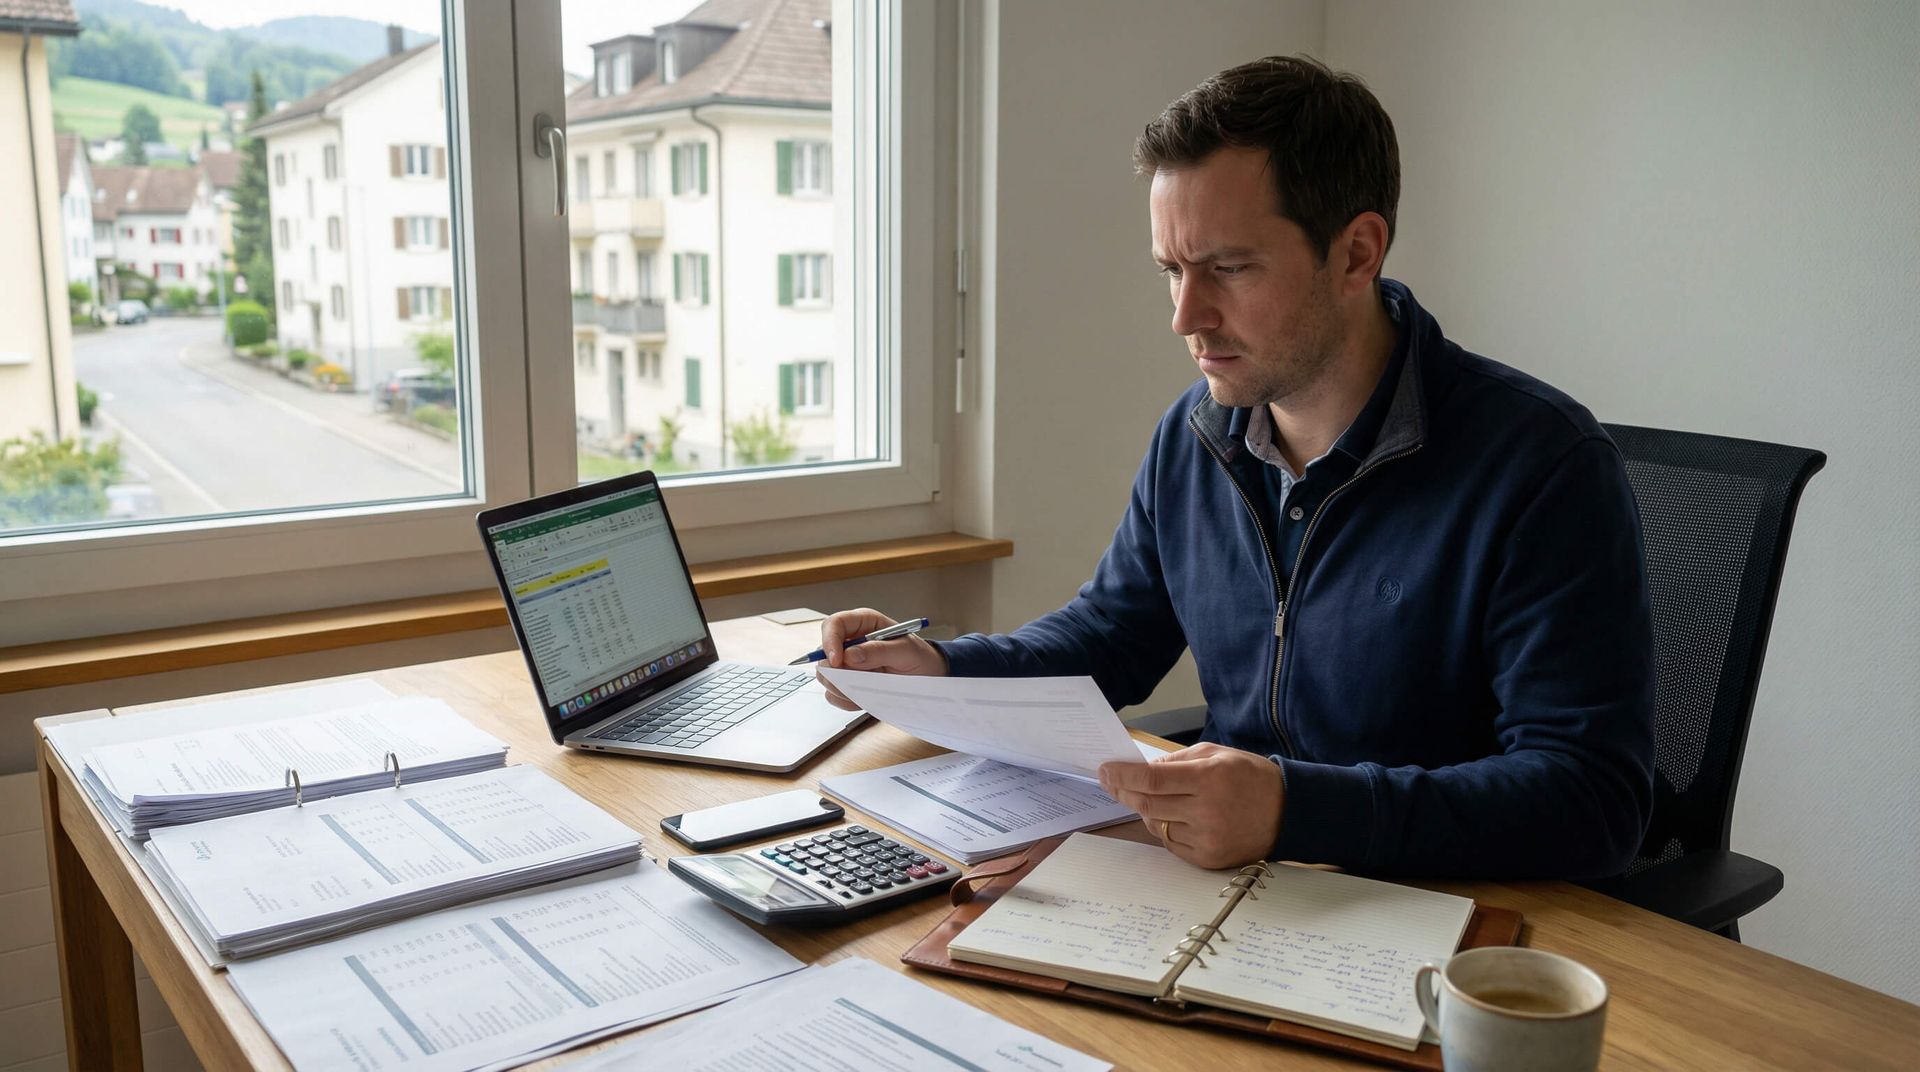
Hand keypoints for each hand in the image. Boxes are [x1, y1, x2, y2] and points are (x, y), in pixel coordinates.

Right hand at [813, 608, 948, 709]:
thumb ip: (880, 651)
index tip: (836, 660)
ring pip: (825, 675)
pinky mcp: (849, 682)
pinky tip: (865, 698)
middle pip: (823, 652)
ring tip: (866, 690)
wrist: (928, 676)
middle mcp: (851, 641)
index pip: (834, 624)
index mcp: (864, 623)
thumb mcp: (907, 651)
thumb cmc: (920, 657)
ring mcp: (848, 663)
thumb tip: (850, 655)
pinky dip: (845, 699)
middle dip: (833, 670)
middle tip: (852, 682)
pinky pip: (834, 693)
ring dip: (840, 687)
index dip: (830, 641)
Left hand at [1098, 743, 1283, 868]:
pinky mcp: (1207, 859)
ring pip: (1157, 824)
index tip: (1105, 770)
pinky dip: (1165, 828)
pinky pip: (1170, 843)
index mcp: (1209, 779)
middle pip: (1148, 803)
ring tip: (1152, 797)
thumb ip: (1178, 760)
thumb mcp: (1217, 754)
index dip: (1123, 775)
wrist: (1288, 814)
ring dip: (1147, 809)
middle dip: (1124, 791)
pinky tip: (1174, 816)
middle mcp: (1206, 811)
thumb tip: (1143, 770)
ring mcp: (1206, 838)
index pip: (1152, 779)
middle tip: (1112, 782)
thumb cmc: (1251, 778)